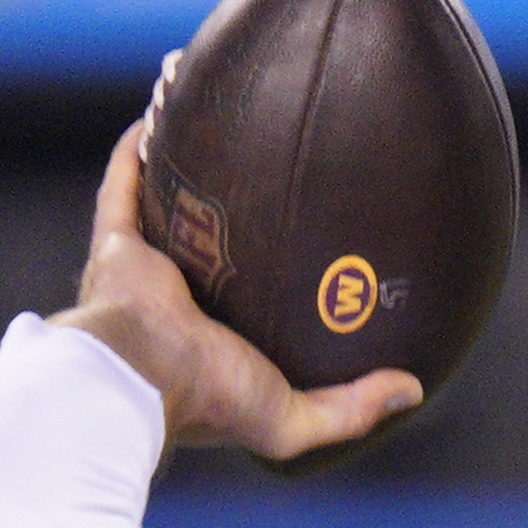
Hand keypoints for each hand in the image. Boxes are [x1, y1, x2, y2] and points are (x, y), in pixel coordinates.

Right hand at [51, 116, 418, 459]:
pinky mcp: (117, 242)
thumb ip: (351, 408)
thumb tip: (411, 389)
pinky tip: (166, 108)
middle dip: (236, 213)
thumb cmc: (211, 398)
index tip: (315, 243)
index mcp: (216, 342)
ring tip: (219, 129)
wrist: (142, 375)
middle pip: (213, 245)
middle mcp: (182, 300)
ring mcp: (148, 267)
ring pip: (167, 208)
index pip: (252, 302)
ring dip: (186, 171)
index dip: (278, 275)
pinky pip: (125, 183)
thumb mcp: (293, 419)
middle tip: (275, 173)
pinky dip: (139, 149)